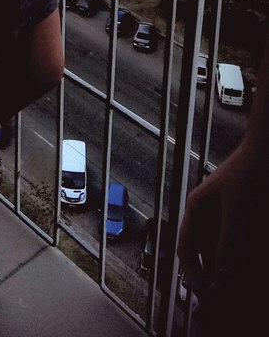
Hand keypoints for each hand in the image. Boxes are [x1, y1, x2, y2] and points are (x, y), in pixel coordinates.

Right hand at [177, 142, 265, 331]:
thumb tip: (223, 276)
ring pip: (213, 247)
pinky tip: (239, 266)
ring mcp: (219, 211)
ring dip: (218, 266)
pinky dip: (230, 256)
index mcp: (195, 207)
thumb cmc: (247, 172)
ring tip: (227, 287)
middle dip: (204, 273)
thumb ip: (228, 243)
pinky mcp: (235, 213)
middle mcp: (204, 211)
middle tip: (215, 296)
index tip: (205, 293)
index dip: (192, 273)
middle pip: (198, 250)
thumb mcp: (237, 210)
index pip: (186, 247)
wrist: (264, 150)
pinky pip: (227, 239)